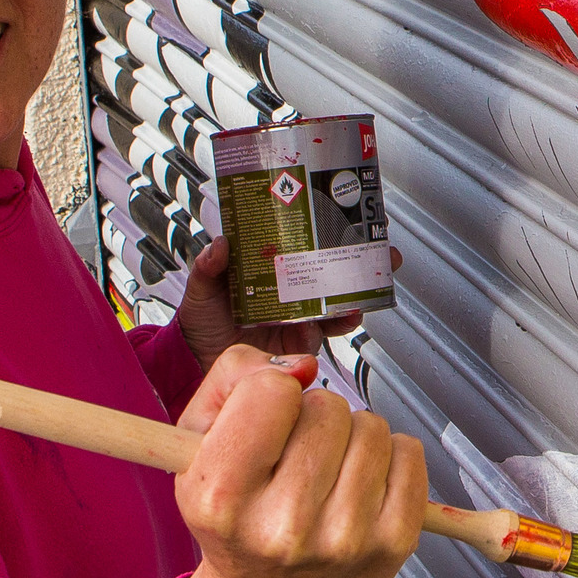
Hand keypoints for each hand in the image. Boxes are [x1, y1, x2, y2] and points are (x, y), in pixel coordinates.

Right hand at [163, 343, 426, 577]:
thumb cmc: (234, 517)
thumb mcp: (196, 444)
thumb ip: (233, 376)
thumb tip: (303, 368)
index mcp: (222, 498)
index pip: (271, 392)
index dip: (270, 392)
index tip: (265, 418)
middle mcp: (283, 527)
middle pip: (327, 408)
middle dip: (313, 416)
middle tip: (295, 454)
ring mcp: (345, 540)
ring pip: (371, 426)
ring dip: (351, 435)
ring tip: (326, 471)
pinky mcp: (393, 545)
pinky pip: (410, 453)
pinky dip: (390, 455)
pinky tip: (359, 482)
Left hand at [173, 236, 397, 360]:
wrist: (198, 364)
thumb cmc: (202, 322)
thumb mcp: (202, 287)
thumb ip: (209, 266)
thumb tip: (220, 244)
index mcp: (269, 267)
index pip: (303, 242)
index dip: (328, 228)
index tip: (347, 212)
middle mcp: (290, 288)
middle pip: (332, 266)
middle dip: (362, 255)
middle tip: (378, 246)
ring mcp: (300, 314)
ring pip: (340, 296)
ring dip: (360, 287)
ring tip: (368, 281)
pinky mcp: (304, 340)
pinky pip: (329, 329)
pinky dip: (342, 321)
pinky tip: (347, 314)